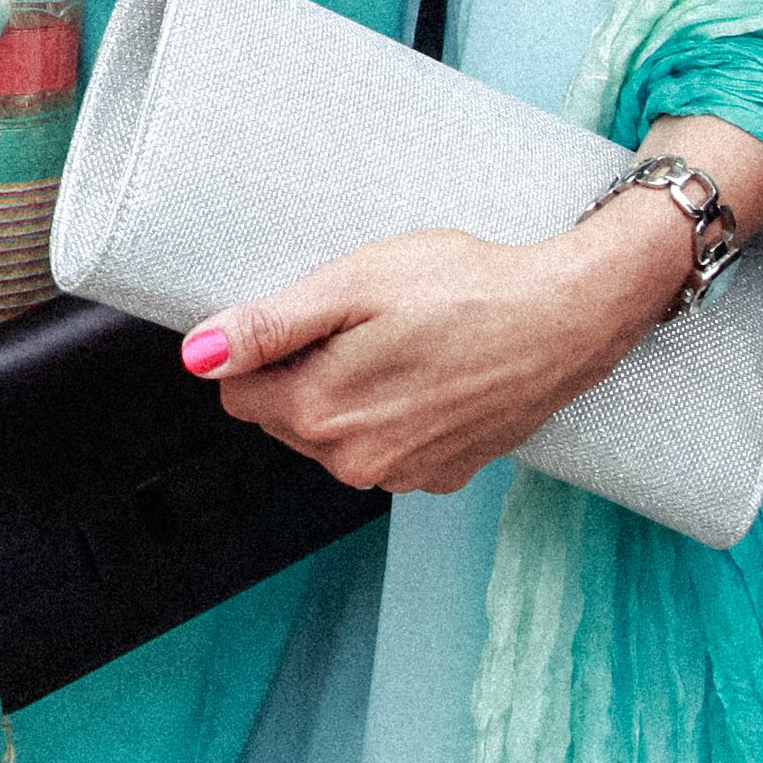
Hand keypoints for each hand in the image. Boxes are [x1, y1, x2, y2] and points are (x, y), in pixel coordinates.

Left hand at [188, 200, 688, 494]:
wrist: (566, 318)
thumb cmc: (462, 288)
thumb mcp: (353, 285)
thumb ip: (268, 326)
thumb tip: (196, 356)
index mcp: (320, 412)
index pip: (237, 394)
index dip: (265, 349)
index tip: (313, 319)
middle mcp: (354, 462)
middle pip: (284, 417)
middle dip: (305, 372)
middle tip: (365, 325)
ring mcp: (402, 477)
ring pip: (335, 436)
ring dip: (351, 395)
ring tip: (404, 345)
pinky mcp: (443, 477)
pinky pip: (387, 448)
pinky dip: (397, 415)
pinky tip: (434, 375)